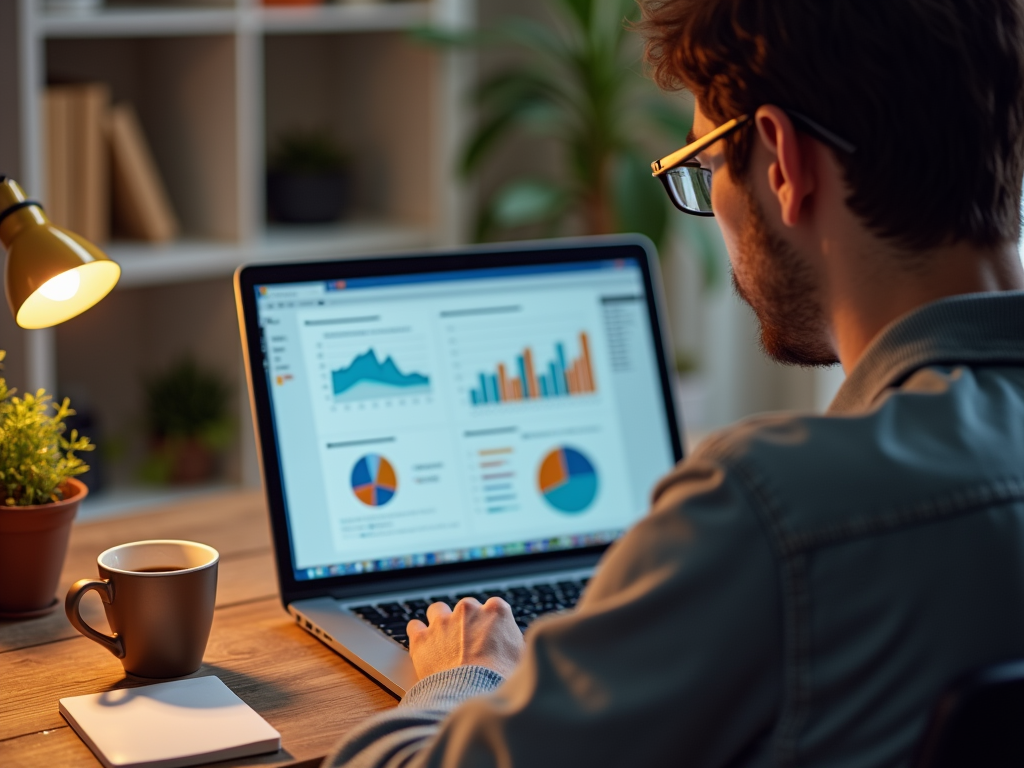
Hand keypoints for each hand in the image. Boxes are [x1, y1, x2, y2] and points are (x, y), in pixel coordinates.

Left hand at [406, 597, 524, 679]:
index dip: (490, 624)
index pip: (493, 608)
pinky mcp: (422, 638)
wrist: (472, 695)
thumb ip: (514, 642)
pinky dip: (418, 634)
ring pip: (438, 611)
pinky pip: (414, 626)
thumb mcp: (521, 658)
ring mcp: (443, 622)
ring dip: (440, 623)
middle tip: (467, 644)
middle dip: (466, 623)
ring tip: (442, 641)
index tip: (489, 636)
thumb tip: (514, 645)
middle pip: (466, 609)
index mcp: (496, 611)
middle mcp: (468, 610)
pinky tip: (423, 645)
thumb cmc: (500, 680)